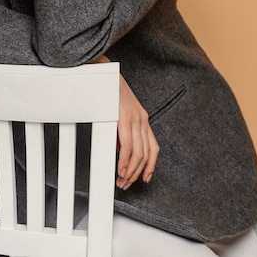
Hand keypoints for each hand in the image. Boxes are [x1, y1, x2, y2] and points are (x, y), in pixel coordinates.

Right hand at [92, 55, 158, 189]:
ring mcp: (135, 118)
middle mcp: (142, 119)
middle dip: (136, 174)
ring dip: (130, 171)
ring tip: (122, 180)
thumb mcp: (118, 115)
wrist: (102, 73)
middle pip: (146, 155)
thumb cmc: (107, 92)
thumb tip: (120, 153)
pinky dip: (124, 161)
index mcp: (142, 118)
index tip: (144, 179)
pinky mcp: (125, 118)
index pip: (153, 148)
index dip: (150, 167)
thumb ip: (121, 133)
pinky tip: (119, 168)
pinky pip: (128, 146)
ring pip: (138, 154)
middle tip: (126, 184)